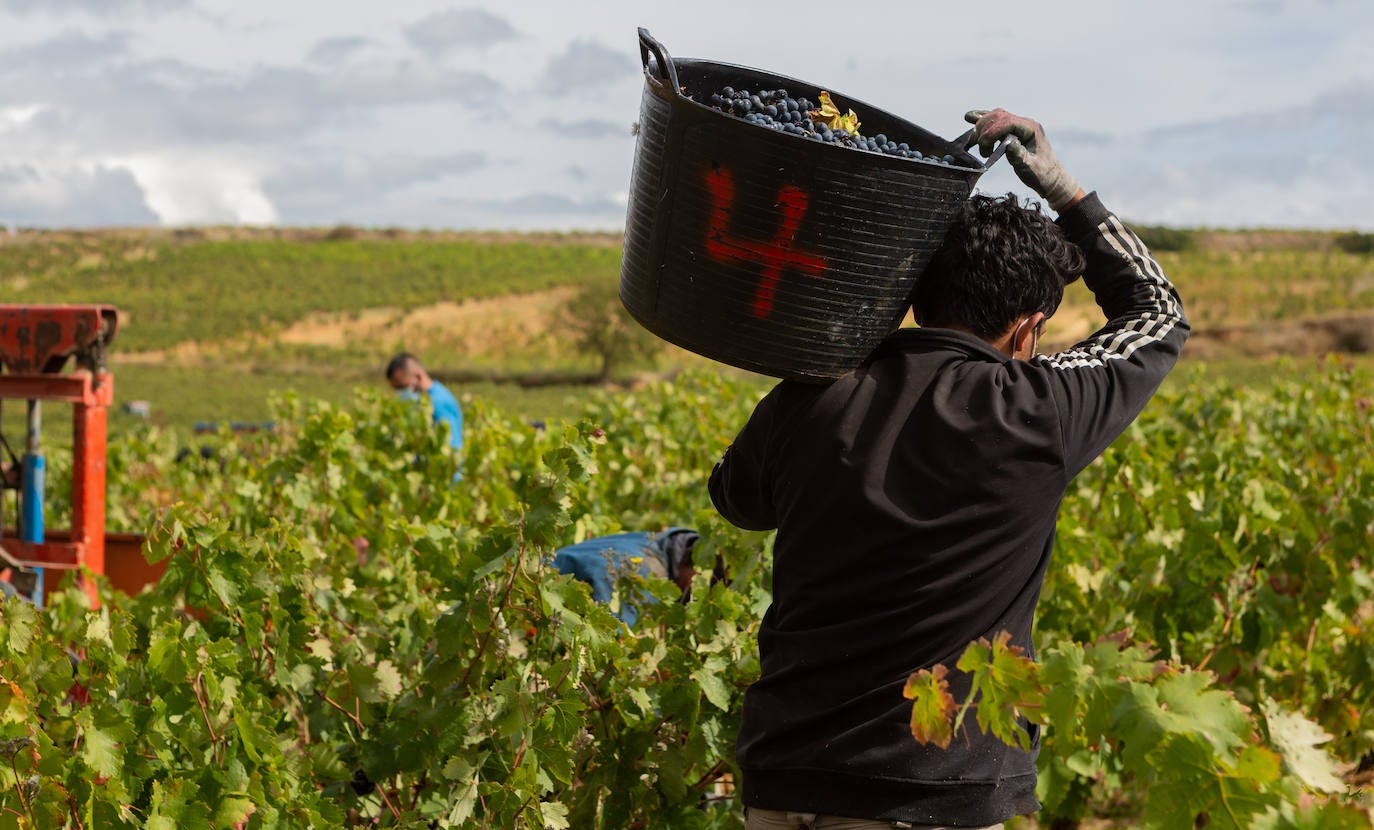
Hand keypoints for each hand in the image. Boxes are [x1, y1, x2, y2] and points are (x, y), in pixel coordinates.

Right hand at [964, 108, 1082, 211]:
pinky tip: (970, 118)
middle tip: (977, 146)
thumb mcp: (1031, 167)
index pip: (1007, 122)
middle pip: (999, 116)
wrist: (1050, 177)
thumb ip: (1019, 155)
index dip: (992, 131)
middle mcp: (1025, 123)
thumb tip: (1008, 144)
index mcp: (1031, 129)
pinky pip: (997, 122)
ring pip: (996, 116)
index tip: (983, 146)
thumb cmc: (1041, 174)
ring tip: (974, 141)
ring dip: (982, 126)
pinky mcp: (1013, 131)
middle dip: (984, 129)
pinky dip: (983, 120)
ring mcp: (1019, 126)